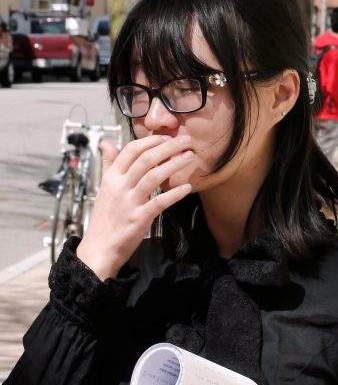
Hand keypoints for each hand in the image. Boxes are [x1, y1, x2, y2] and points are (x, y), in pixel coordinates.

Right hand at [76, 135, 194, 280]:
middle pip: (145, 159)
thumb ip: (109, 165)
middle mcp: (119, 186)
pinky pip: (159, 202)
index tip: (167, 137)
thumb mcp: (104, 187)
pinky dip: (174, 194)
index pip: (131, 150)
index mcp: (111, 177)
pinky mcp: (138, 218)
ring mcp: (129, 202)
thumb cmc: (106, 217)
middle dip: (168, 147)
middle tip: (185, 140)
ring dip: (174, 165)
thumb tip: (106, 142)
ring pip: (153, 176)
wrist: (99, 247)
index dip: (151, 141)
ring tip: (190, 157)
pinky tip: (187, 187)